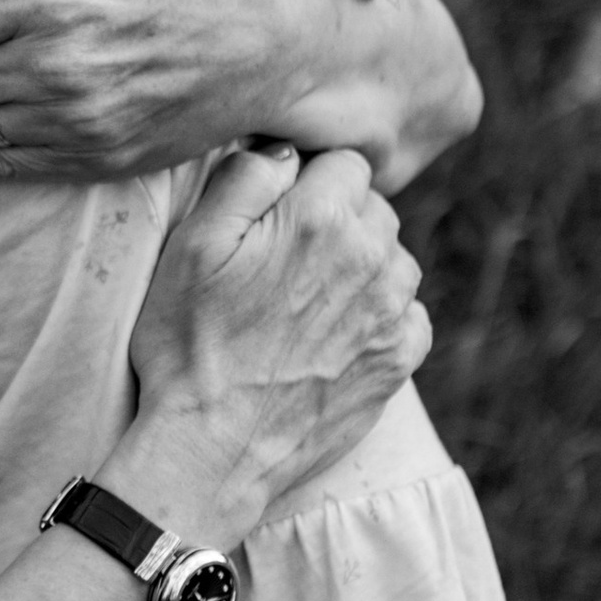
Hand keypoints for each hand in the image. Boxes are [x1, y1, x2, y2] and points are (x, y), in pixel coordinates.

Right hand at [121, 145, 428, 543]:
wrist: (211, 451)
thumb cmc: (189, 347)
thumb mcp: (192, 246)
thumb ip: (245, 179)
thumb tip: (287, 150)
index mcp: (320, 217)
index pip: (344, 162)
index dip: (309, 182)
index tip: (279, 214)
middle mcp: (370, 257)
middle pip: (374, 210)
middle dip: (339, 222)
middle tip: (285, 263)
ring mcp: (391, 313)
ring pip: (396, 261)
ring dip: (364, 270)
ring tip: (308, 304)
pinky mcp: (398, 361)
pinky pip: (411, 316)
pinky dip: (383, 319)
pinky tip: (338, 337)